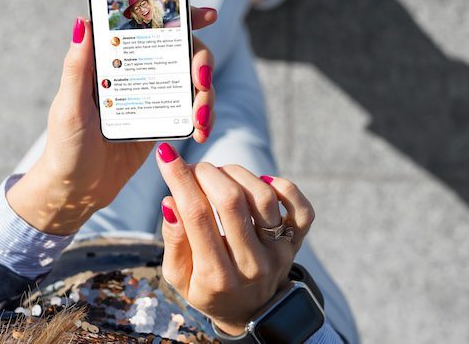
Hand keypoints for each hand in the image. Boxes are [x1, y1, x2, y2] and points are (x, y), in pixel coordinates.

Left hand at [7, 8, 216, 234]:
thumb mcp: (69, 107)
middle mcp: (135, 70)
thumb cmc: (65, 147)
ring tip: (201, 121)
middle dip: (202, 61)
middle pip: (181, 49)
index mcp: (110, 58)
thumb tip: (83, 21)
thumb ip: (77, 66)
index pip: (147, 25)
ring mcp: (151, 94)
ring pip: (192, 79)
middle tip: (202, 81)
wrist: (77, 190)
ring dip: (206, 95)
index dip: (179, 14)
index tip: (207, 15)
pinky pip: (191, 108)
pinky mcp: (162, 119)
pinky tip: (201, 131)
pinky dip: (202, 116)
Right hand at [155, 143, 315, 335]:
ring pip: (263, 197)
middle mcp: (251, 265)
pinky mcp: (296, 243)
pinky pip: (301, 208)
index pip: (196, 215)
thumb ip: (173, 240)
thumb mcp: (179, 277)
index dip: (179, 179)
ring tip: (220, 175)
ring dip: (236, 174)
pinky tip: (261, 182)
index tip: (166, 155)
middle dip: (206, 173)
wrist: (251, 313)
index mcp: (216, 276)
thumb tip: (171, 201)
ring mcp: (278, 253)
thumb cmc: (208, 289)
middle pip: (231, 201)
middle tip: (195, 169)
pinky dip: (282, 186)